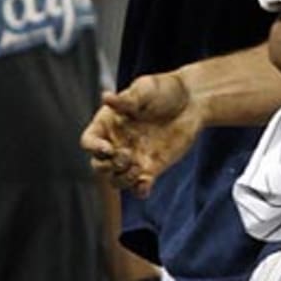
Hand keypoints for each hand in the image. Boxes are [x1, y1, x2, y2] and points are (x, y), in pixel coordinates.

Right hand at [80, 72, 199, 197]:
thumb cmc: (164, 90)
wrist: (191, 102)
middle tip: (126, 156)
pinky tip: (146, 183)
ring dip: (122, 180)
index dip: (94, 148)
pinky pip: (139, 188)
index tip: (108, 148)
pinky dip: (139, 190)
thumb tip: (106, 97)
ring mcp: (133, 158)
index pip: (89, 142)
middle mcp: (117, 143)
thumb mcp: (145, 89)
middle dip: (107, 166)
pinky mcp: (151, 168)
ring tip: (138, 168)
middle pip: (99, 166)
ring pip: (116, 180)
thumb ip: (127, 99)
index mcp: (108, 124)